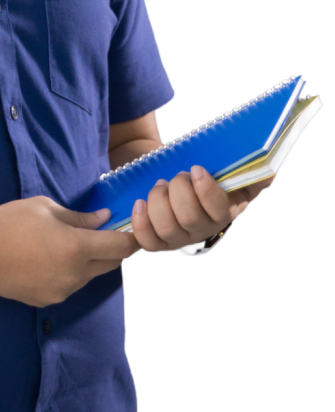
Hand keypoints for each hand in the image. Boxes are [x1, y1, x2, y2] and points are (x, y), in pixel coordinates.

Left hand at [130, 165, 275, 253]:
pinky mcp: (159, 243)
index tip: (196, 169)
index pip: (219, 211)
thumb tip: (271, 174)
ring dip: (158, 200)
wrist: (171, 179)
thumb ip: (250, 172)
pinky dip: (141, 223)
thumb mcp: (226, 170)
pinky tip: (140, 203)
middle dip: (178, 190)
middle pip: (189, 218)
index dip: (206, 191)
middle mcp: (204, 230)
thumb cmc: (201, 174)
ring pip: (167, 228)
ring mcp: (181, 239)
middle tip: (177, 176)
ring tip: (160, 186)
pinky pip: (148, 243)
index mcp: (225, 211)